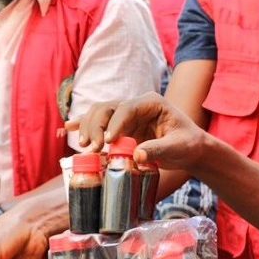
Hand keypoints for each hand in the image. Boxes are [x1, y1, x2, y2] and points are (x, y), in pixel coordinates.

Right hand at [67, 91, 208, 172]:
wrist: (190, 149)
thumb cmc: (188, 144)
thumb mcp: (178, 147)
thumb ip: (159, 150)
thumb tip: (137, 156)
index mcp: (150, 102)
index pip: (126, 108)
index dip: (114, 124)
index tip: (108, 142)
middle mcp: (134, 106)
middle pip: (107, 108)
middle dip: (96, 125)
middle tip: (94, 147)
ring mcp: (125, 116)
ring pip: (98, 114)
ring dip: (88, 127)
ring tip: (85, 146)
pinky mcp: (119, 128)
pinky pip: (98, 123)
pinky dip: (83, 125)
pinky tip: (68, 128)